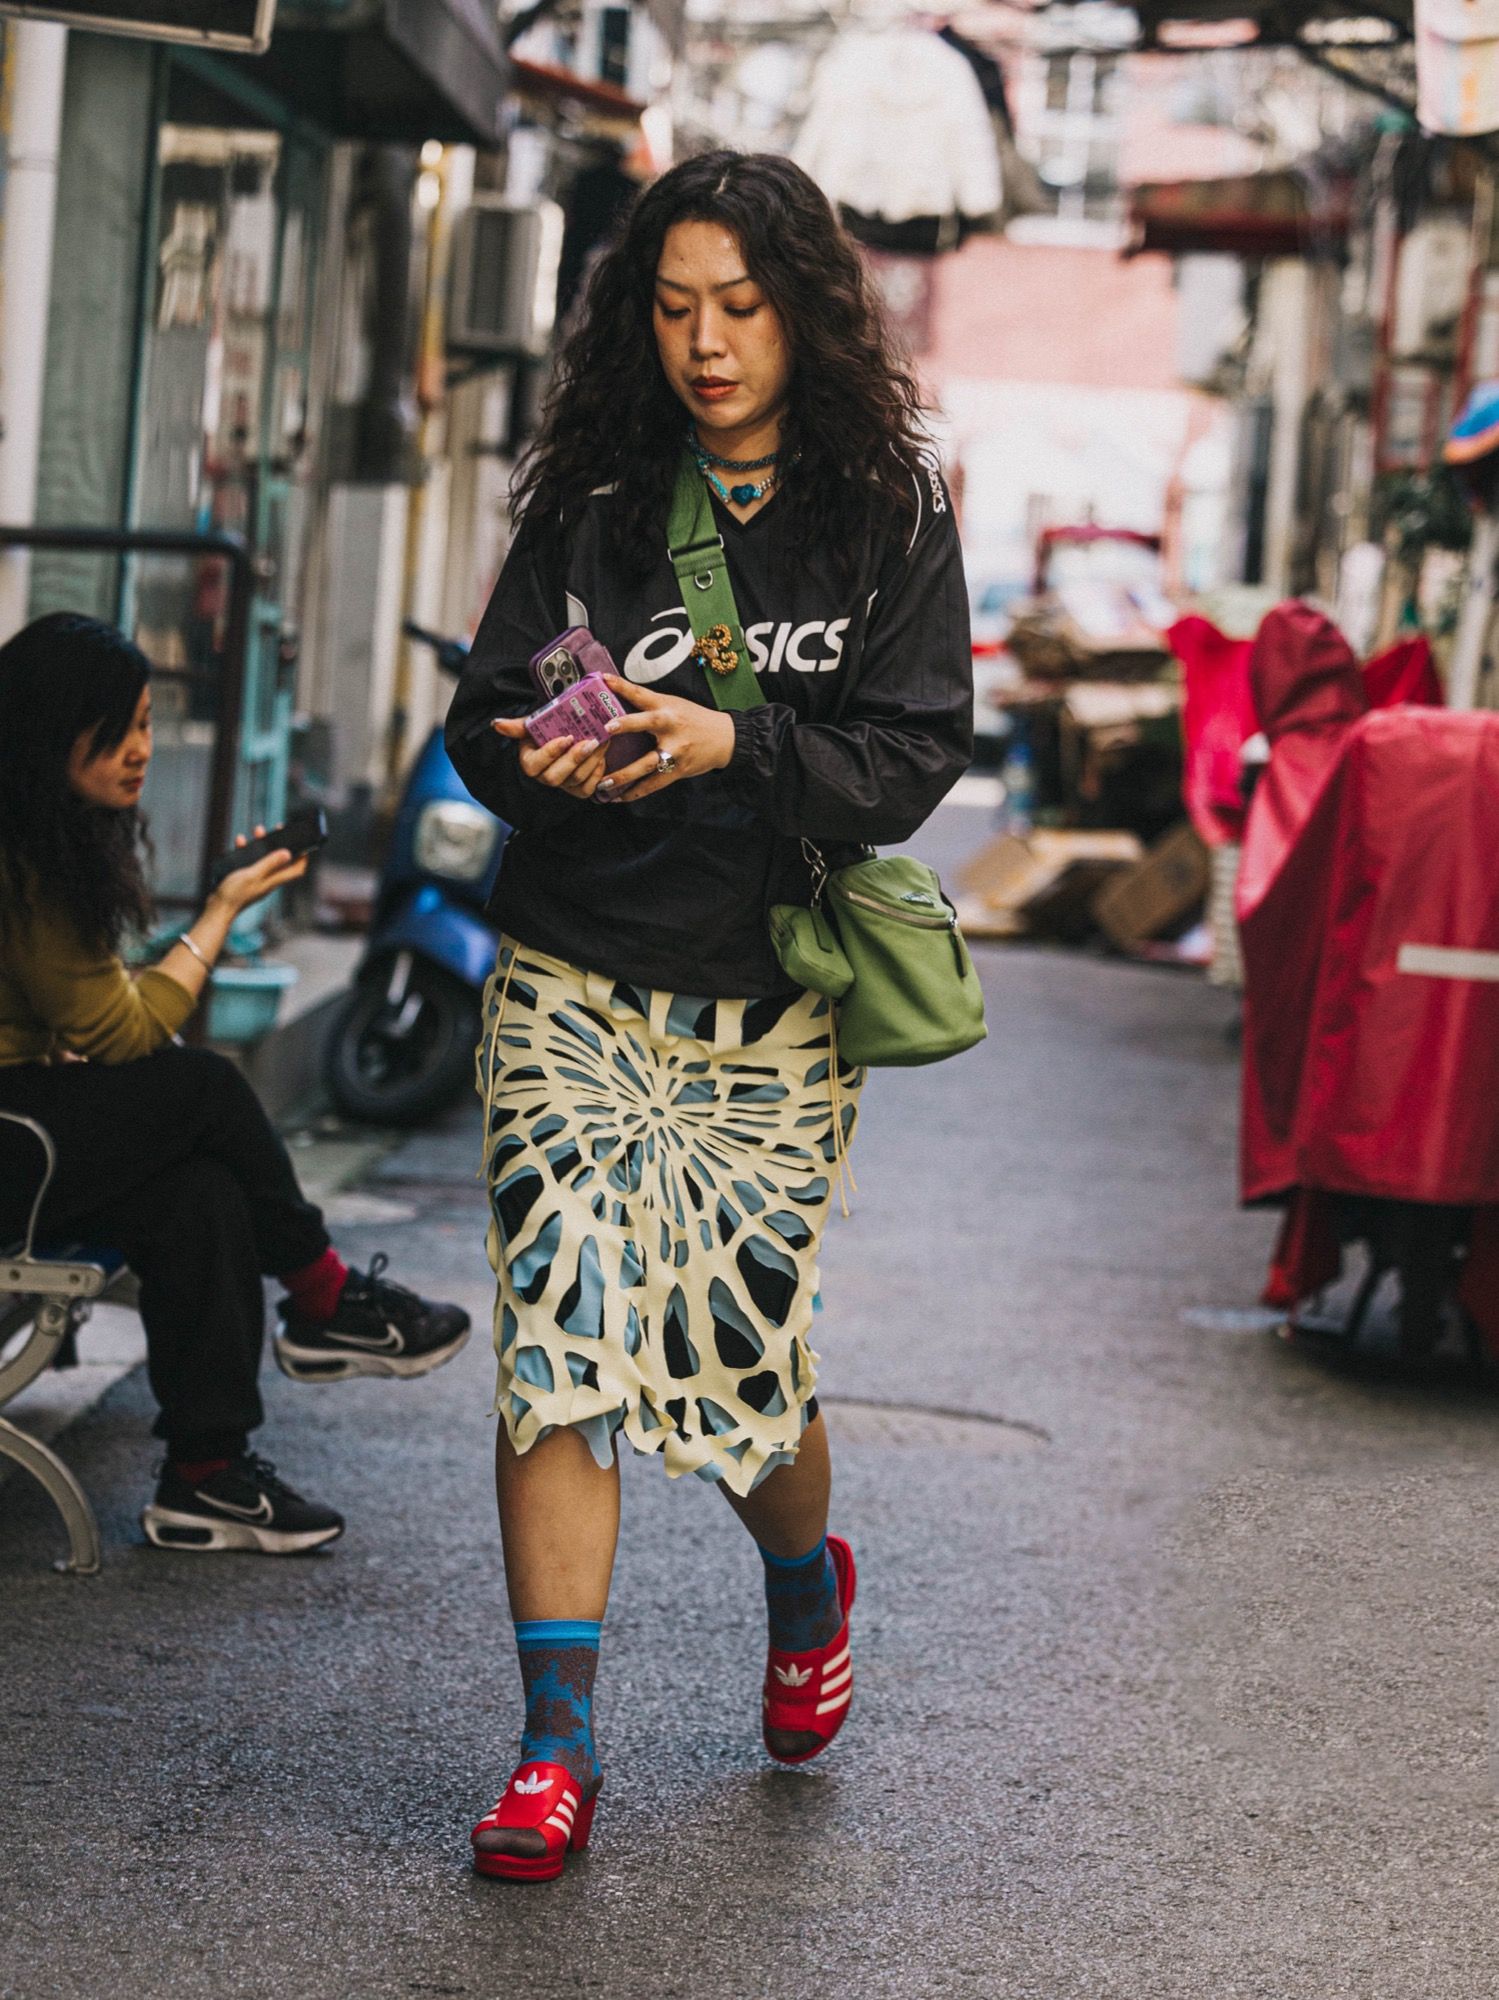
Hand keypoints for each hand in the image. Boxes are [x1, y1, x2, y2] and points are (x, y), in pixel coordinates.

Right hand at [208, 826, 309, 915]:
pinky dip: (246, 850)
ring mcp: (256, 879)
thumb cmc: (235, 894)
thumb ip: (269, 863)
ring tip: (257, 830)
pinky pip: (248, 861)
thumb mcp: (253, 875)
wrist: (217, 909)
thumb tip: (288, 853)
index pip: (296, 870)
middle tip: (276, 829)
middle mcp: (267, 880)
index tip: (304, 843)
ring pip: (263, 858)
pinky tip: (240, 841)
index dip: (303, 857)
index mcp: (273, 880)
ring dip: (262, 844)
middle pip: (279, 859)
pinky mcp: (244, 878)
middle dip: (279, 843)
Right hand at [490, 716, 613, 799]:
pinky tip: (601, 757)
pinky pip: (588, 789)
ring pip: (576, 780)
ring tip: (601, 743)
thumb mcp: (532, 725)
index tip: (566, 737)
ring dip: (591, 762)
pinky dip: (597, 774)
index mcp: (530, 763)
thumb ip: (516, 726)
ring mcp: (563, 785)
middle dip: (574, 759)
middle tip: (590, 741)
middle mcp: (544, 777)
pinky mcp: (579, 790)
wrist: (566, 736)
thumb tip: (496, 724)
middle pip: (556, 777)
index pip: (536, 764)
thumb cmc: (547, 731)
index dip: (551, 753)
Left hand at [593, 677, 734, 803]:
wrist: (724, 738)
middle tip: (605, 729)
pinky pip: (655, 784)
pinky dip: (636, 792)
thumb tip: (615, 697)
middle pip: (648, 723)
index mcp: (667, 707)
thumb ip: (648, 704)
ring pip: (647, 763)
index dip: (623, 686)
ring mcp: (676, 750)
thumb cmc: (693, 719)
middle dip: (626, 725)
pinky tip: (619, 797)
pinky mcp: (678, 770)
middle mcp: (671, 726)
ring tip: (602, 782)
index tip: (605, 680)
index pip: (642, 694)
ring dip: (624, 775)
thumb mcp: (673, 705)